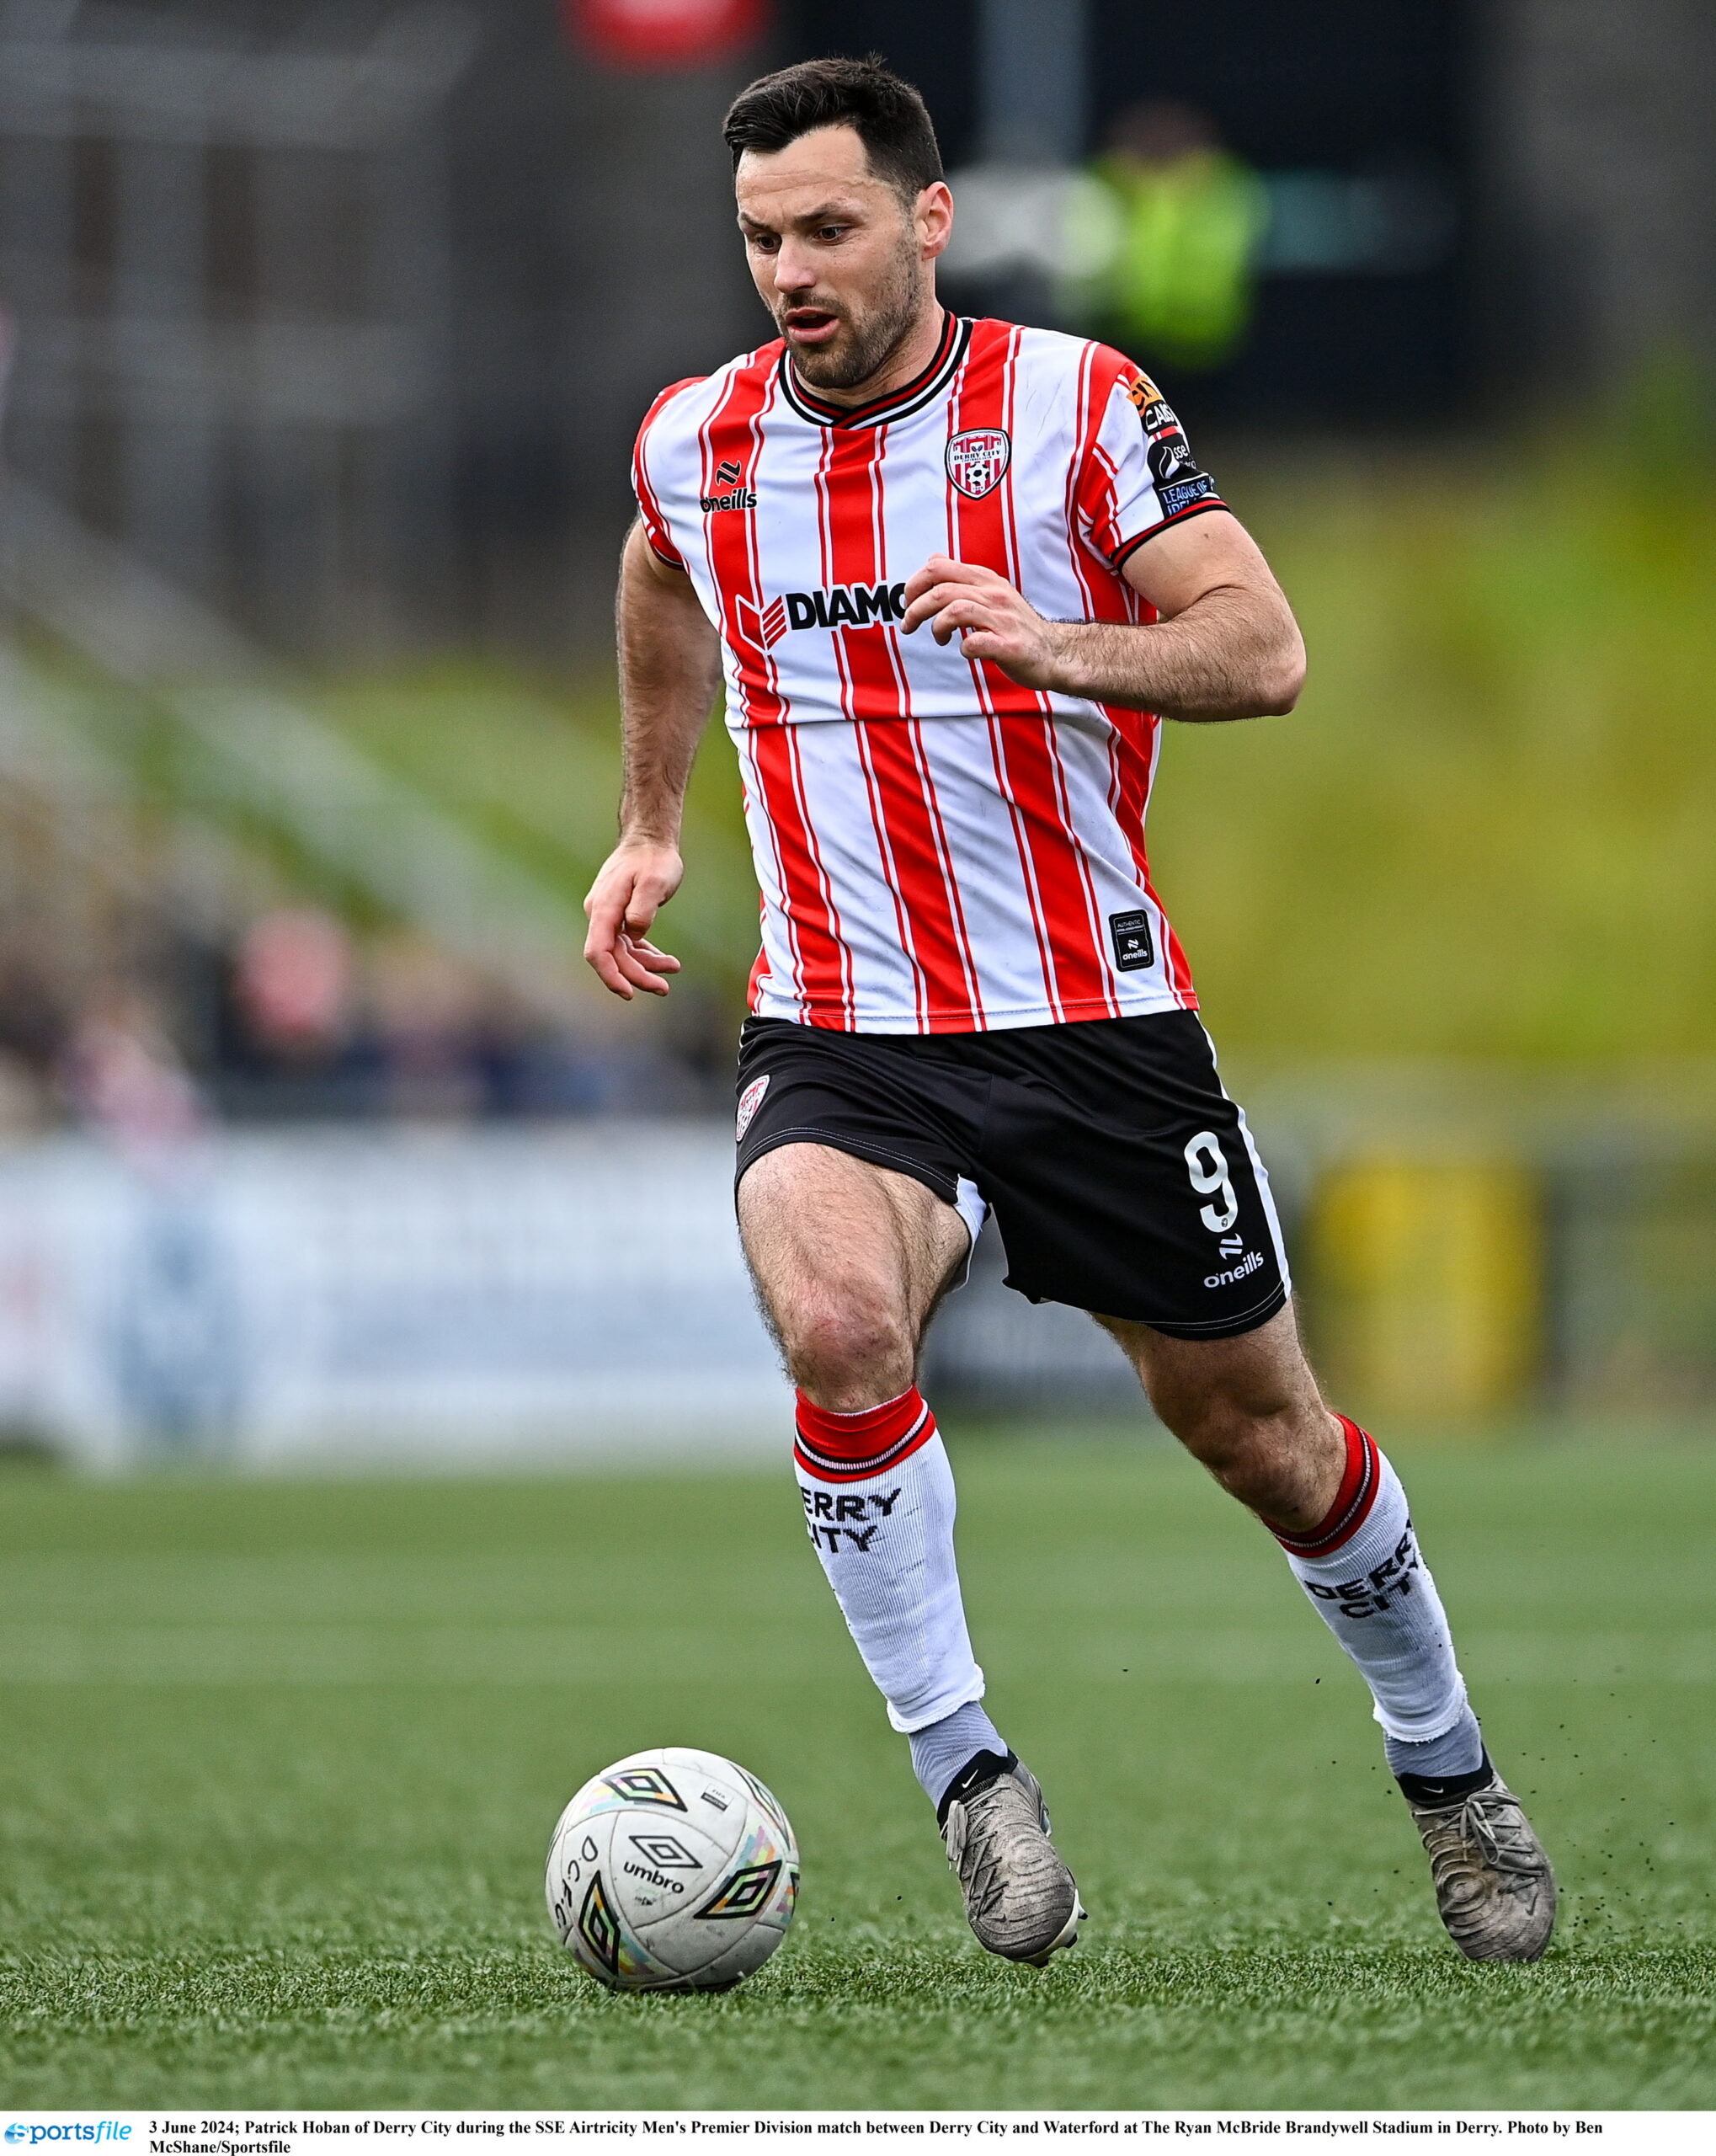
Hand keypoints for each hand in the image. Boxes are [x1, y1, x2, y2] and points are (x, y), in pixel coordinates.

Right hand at [582, 839, 684, 999]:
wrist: (650, 839)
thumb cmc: (653, 858)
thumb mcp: (654, 882)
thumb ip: (643, 909)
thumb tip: (634, 934)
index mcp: (604, 908)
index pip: (598, 951)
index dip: (611, 976)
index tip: (629, 992)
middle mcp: (600, 914)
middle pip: (612, 957)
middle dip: (637, 976)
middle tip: (664, 988)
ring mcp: (608, 916)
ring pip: (622, 952)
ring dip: (645, 966)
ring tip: (673, 968)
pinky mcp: (618, 916)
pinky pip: (628, 943)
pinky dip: (645, 954)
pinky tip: (664, 960)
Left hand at [899, 555, 1068, 690]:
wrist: (1055, 653)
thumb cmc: (1017, 627)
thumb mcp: (991, 593)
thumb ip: (963, 578)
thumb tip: (934, 558)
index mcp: (986, 580)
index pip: (939, 567)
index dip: (915, 583)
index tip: (908, 602)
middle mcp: (994, 595)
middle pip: (942, 589)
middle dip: (915, 608)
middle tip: (909, 625)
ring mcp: (1003, 619)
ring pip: (956, 610)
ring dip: (937, 626)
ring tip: (939, 639)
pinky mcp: (1010, 646)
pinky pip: (976, 642)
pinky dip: (963, 648)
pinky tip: (965, 651)